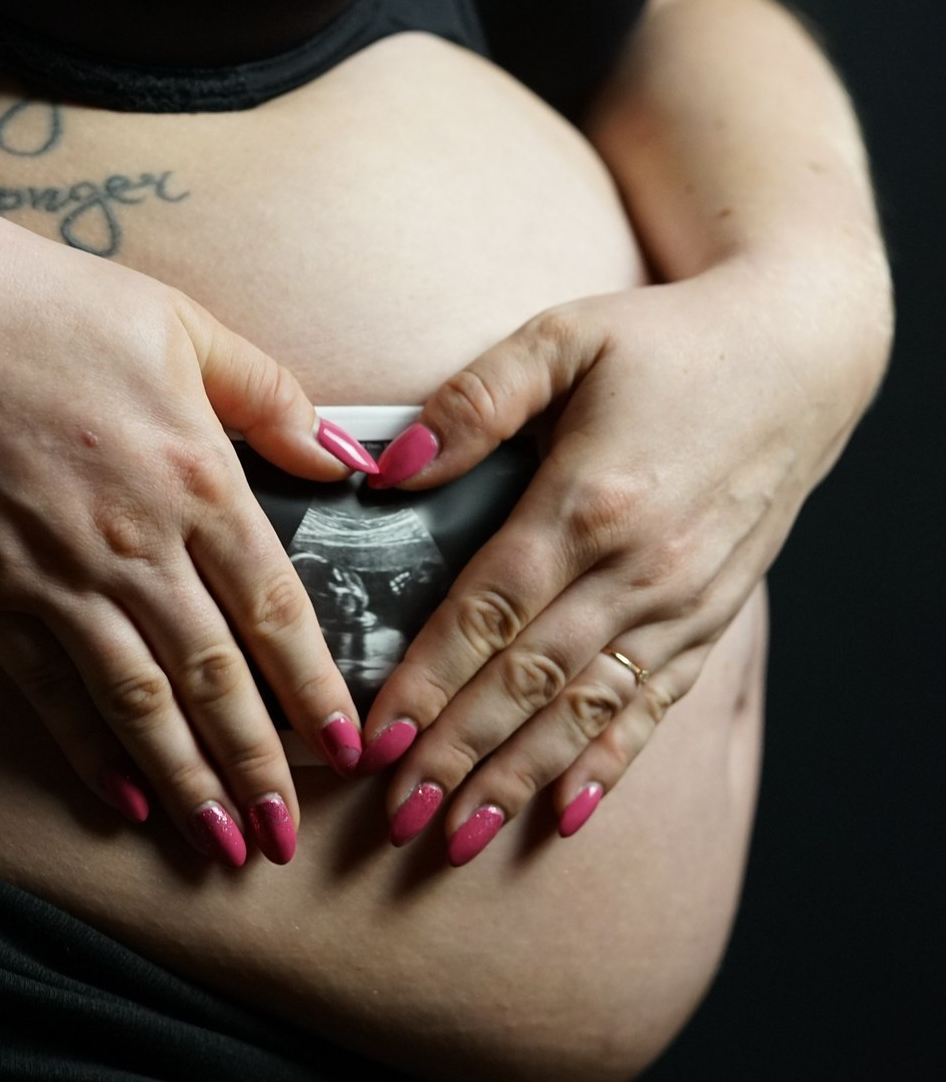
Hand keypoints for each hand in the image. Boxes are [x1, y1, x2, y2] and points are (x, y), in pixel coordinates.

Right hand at [0, 200, 368, 866]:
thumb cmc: (56, 313)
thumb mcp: (187, 329)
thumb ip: (274, 398)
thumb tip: (346, 459)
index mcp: (199, 477)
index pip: (273, 606)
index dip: (313, 684)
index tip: (347, 744)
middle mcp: (138, 544)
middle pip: (215, 674)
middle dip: (259, 763)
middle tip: (288, 835)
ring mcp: (60, 577)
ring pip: (140, 702)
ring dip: (188, 780)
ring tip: (223, 845)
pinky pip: (49, 692)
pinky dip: (89, 753)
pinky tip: (125, 802)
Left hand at [361, 262, 866, 862]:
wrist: (797, 354)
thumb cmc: (669, 341)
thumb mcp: (563, 338)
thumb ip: (475, 402)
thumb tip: (390, 466)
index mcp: (587, 500)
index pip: (486, 613)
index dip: (426, 682)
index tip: (375, 741)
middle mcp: (638, 568)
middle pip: (528, 682)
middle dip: (458, 754)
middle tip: (399, 816)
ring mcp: (681, 601)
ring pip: (586, 710)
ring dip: (520, 778)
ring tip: (461, 834)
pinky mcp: (711, 615)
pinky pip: (655, 704)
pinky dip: (610, 762)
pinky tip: (568, 812)